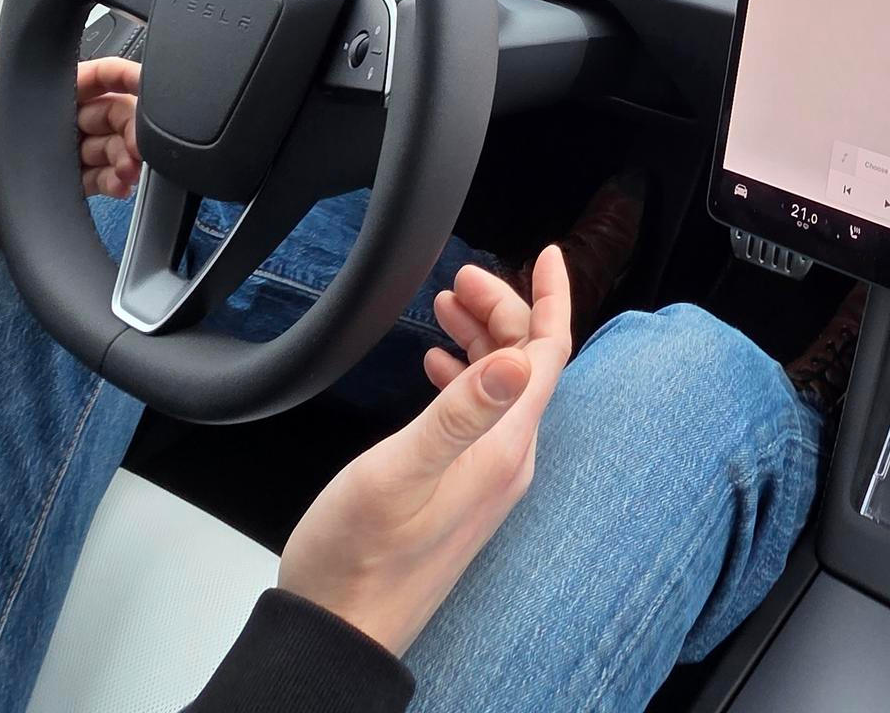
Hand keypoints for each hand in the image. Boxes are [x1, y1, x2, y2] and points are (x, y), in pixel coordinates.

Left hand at [0, 4, 146, 266]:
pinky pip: (91, 184)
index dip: (115, 76)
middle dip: (130, 121)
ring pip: (104, 148)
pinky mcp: (45, 195)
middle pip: (104, 114)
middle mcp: (39, 128)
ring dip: (126, 153)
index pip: (80, 78)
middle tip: (139, 138)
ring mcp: (44, 162)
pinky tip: (120, 185)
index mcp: (19, 99)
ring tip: (130, 166)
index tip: (139, 81)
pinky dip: (113, 182)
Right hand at [278, 247, 572, 653]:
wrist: (338, 634)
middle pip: (526, 365)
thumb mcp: (401, 472)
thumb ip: (460, 412)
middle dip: (504, 310)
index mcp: (502, 449)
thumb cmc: (356, 559)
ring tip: (448, 305)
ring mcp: (485, 481)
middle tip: (461, 279)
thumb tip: (516, 358)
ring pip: (501, 388)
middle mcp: (506, 463)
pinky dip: (464, 377)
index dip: (552, 300)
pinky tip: (437, 366)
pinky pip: (479, 417)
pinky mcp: (460, 493)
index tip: (546, 255)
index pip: (549, 355)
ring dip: (482, 339)